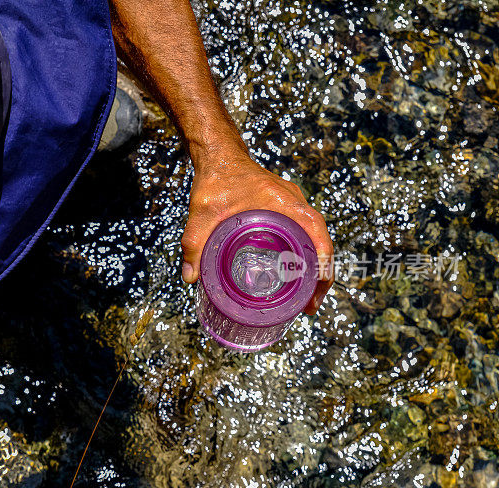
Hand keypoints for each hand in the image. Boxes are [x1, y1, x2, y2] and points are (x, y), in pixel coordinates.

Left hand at [181, 154, 333, 314]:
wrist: (219, 156)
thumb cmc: (215, 178)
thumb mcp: (202, 212)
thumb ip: (194, 242)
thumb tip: (191, 277)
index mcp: (281, 201)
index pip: (315, 230)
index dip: (322, 259)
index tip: (319, 285)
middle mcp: (293, 202)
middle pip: (319, 240)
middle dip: (321, 274)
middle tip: (310, 305)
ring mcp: (292, 205)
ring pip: (314, 238)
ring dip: (315, 266)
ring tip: (306, 298)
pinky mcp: (286, 209)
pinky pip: (304, 233)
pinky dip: (305, 254)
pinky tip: (295, 275)